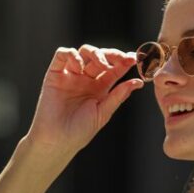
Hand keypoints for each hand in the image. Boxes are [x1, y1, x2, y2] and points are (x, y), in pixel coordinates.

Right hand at [25, 44, 143, 156]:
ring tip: (102, 65)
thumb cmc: (80, 131)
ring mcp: (71, 75)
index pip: (114, 69)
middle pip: (101, 57)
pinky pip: (62, 55)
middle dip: (113, 55)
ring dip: (95, 53)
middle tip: (123, 59)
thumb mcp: (103, 113)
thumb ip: (119, 96)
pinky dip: (72, 55)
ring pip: (84, 52)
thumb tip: (138, 82)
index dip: (124, 62)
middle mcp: (86, 79)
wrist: (57, 140)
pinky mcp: (55, 74)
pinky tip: (79, 67)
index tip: (134, 59)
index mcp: (99, 88)